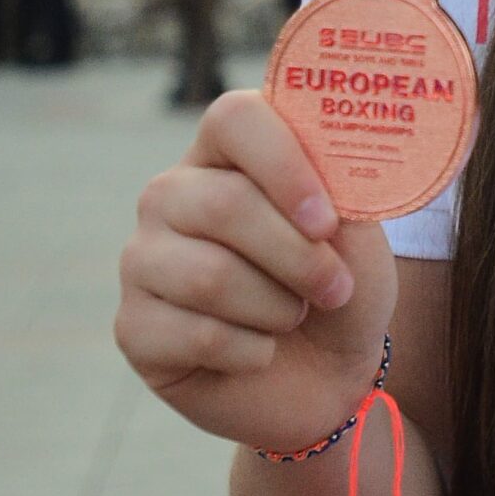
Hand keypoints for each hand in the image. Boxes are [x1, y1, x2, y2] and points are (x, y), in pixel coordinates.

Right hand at [115, 92, 398, 450]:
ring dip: (278, 308)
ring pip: (209, 276)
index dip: (284, 164)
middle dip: (297, 257)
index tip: (327, 220)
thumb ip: (344, 189)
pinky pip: (196, 335)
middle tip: (336, 288)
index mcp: (230, 153)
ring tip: (295, 316)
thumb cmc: (343, 287)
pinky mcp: (133, 327)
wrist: (328, 376)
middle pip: (223, 205)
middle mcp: (172, 195)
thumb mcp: (361, 235)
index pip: (236, 119)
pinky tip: (259, 351)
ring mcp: (143, 259)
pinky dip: (252, 351)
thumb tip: (332, 159)